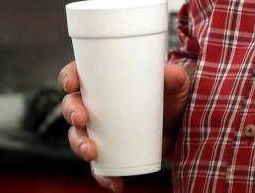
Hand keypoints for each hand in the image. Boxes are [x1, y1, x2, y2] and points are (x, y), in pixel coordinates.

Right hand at [59, 60, 192, 191]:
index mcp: (106, 81)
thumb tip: (167, 73)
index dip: (69, 77)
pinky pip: (99, 167)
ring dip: (79, 145)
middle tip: (82, 119)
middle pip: (72, 106)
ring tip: (91, 152)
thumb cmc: (174, 96)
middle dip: (71, 113)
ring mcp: (102, 130)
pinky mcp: (112, 152)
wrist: (185, 125)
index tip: (72, 83)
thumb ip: (174, 75)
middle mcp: (98, 105)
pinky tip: (115, 182)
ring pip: (79, 136)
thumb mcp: (176, 83)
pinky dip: (103, 176)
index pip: (79, 74)